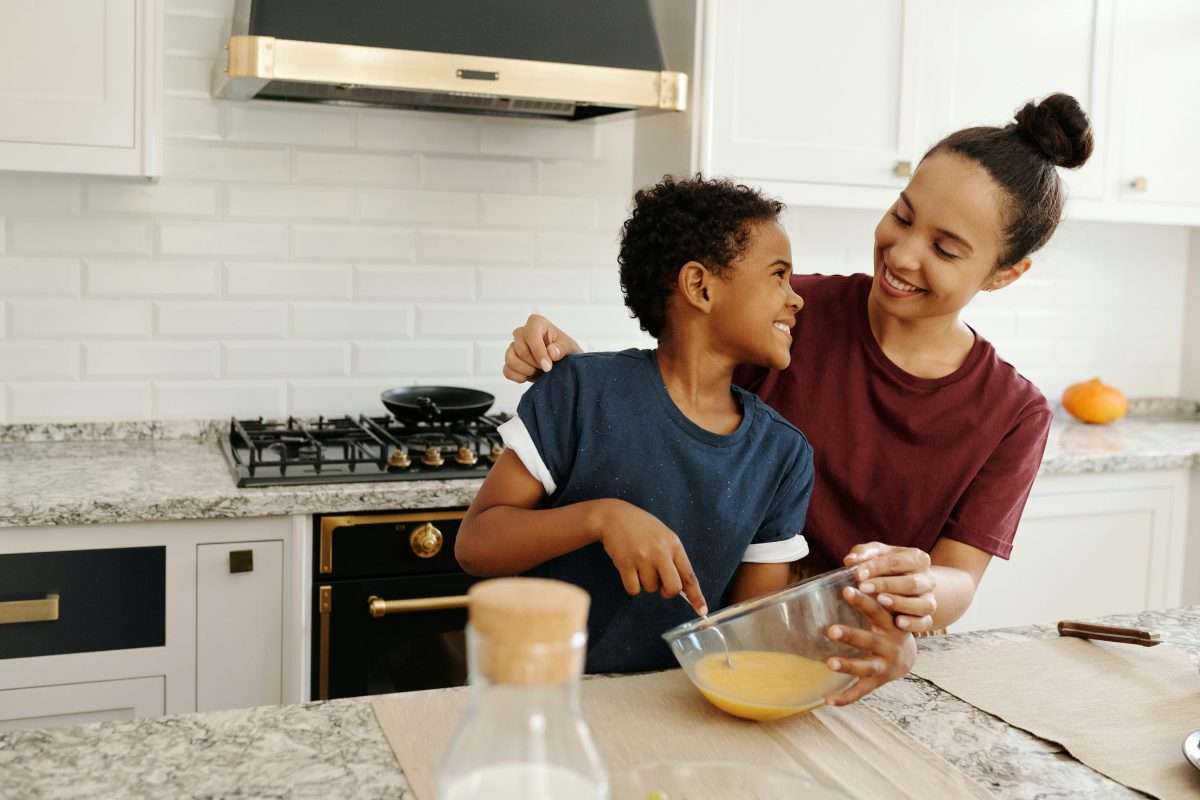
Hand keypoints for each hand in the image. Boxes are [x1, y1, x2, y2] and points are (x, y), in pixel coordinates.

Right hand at [503, 314, 580, 382]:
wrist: (562, 365)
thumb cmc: (566, 352)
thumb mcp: (570, 348)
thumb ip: (562, 348)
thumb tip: (552, 352)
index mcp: (537, 323)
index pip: (531, 333)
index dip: (538, 351)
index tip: (548, 366)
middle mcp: (522, 332)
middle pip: (520, 349)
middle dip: (535, 363)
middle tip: (548, 368)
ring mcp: (514, 346)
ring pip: (511, 360)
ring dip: (527, 370)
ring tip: (539, 371)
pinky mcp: (510, 360)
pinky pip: (507, 371)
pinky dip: (519, 377)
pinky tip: (531, 375)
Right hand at [596, 500, 706, 614]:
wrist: (614, 516)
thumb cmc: (642, 528)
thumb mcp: (664, 536)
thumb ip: (673, 558)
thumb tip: (681, 588)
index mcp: (674, 544)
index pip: (689, 575)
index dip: (696, 596)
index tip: (702, 611)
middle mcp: (660, 551)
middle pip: (673, 588)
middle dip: (667, 592)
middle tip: (660, 584)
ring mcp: (642, 557)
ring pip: (651, 589)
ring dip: (645, 583)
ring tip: (639, 565)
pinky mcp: (625, 563)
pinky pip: (634, 589)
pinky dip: (632, 585)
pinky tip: (629, 570)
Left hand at [823, 586, 915, 704]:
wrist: (907, 655)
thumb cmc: (887, 623)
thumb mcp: (884, 606)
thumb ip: (868, 589)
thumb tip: (848, 559)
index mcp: (890, 622)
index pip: (877, 609)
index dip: (862, 600)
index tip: (846, 589)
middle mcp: (889, 644)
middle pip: (870, 640)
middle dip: (850, 635)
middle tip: (829, 629)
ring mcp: (884, 665)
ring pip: (865, 666)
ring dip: (847, 664)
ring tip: (828, 662)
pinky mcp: (878, 681)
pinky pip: (861, 691)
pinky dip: (845, 697)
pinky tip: (827, 700)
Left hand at [844, 542, 936, 632]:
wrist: (898, 590)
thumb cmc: (883, 568)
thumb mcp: (874, 556)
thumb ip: (863, 555)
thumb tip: (850, 560)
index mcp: (916, 559)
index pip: (898, 561)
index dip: (877, 566)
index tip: (857, 573)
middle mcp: (927, 580)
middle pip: (912, 583)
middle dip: (886, 584)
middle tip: (863, 587)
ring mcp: (928, 600)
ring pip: (923, 604)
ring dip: (901, 603)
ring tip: (880, 601)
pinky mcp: (926, 619)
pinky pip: (925, 623)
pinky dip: (914, 623)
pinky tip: (898, 622)